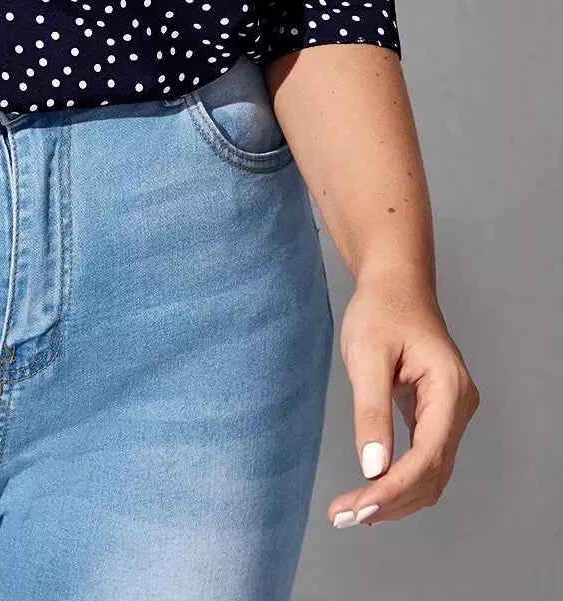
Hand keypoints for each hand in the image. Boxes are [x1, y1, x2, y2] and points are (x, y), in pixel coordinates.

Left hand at [329, 267, 478, 527]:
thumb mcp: (367, 353)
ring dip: (395, 499)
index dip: (394, 488)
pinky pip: (424, 461)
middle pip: (432, 474)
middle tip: (344, 516)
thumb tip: (372, 467)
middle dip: (390, 501)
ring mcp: (451, 415)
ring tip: (352, 513)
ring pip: (431, 476)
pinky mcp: (437, 418)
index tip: (358, 507)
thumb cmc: (381, 310)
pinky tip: (370, 494)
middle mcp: (459, 408)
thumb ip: (371, 410)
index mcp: (450, 390)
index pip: (427, 456)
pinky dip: (399, 482)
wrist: (395, 286)